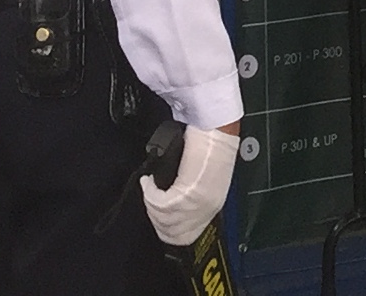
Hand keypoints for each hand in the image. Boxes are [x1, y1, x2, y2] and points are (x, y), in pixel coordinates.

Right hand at [140, 124, 236, 247]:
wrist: (217, 129)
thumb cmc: (210, 144)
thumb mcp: (204, 177)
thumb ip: (190, 193)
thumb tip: (170, 199)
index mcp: (212, 206)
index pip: (185, 235)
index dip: (166, 231)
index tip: (156, 219)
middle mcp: (207, 209)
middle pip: (171, 231)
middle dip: (154, 217)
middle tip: (148, 199)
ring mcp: (199, 203)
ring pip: (163, 218)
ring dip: (150, 203)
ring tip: (148, 187)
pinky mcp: (188, 191)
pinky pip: (160, 203)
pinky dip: (149, 193)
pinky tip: (148, 182)